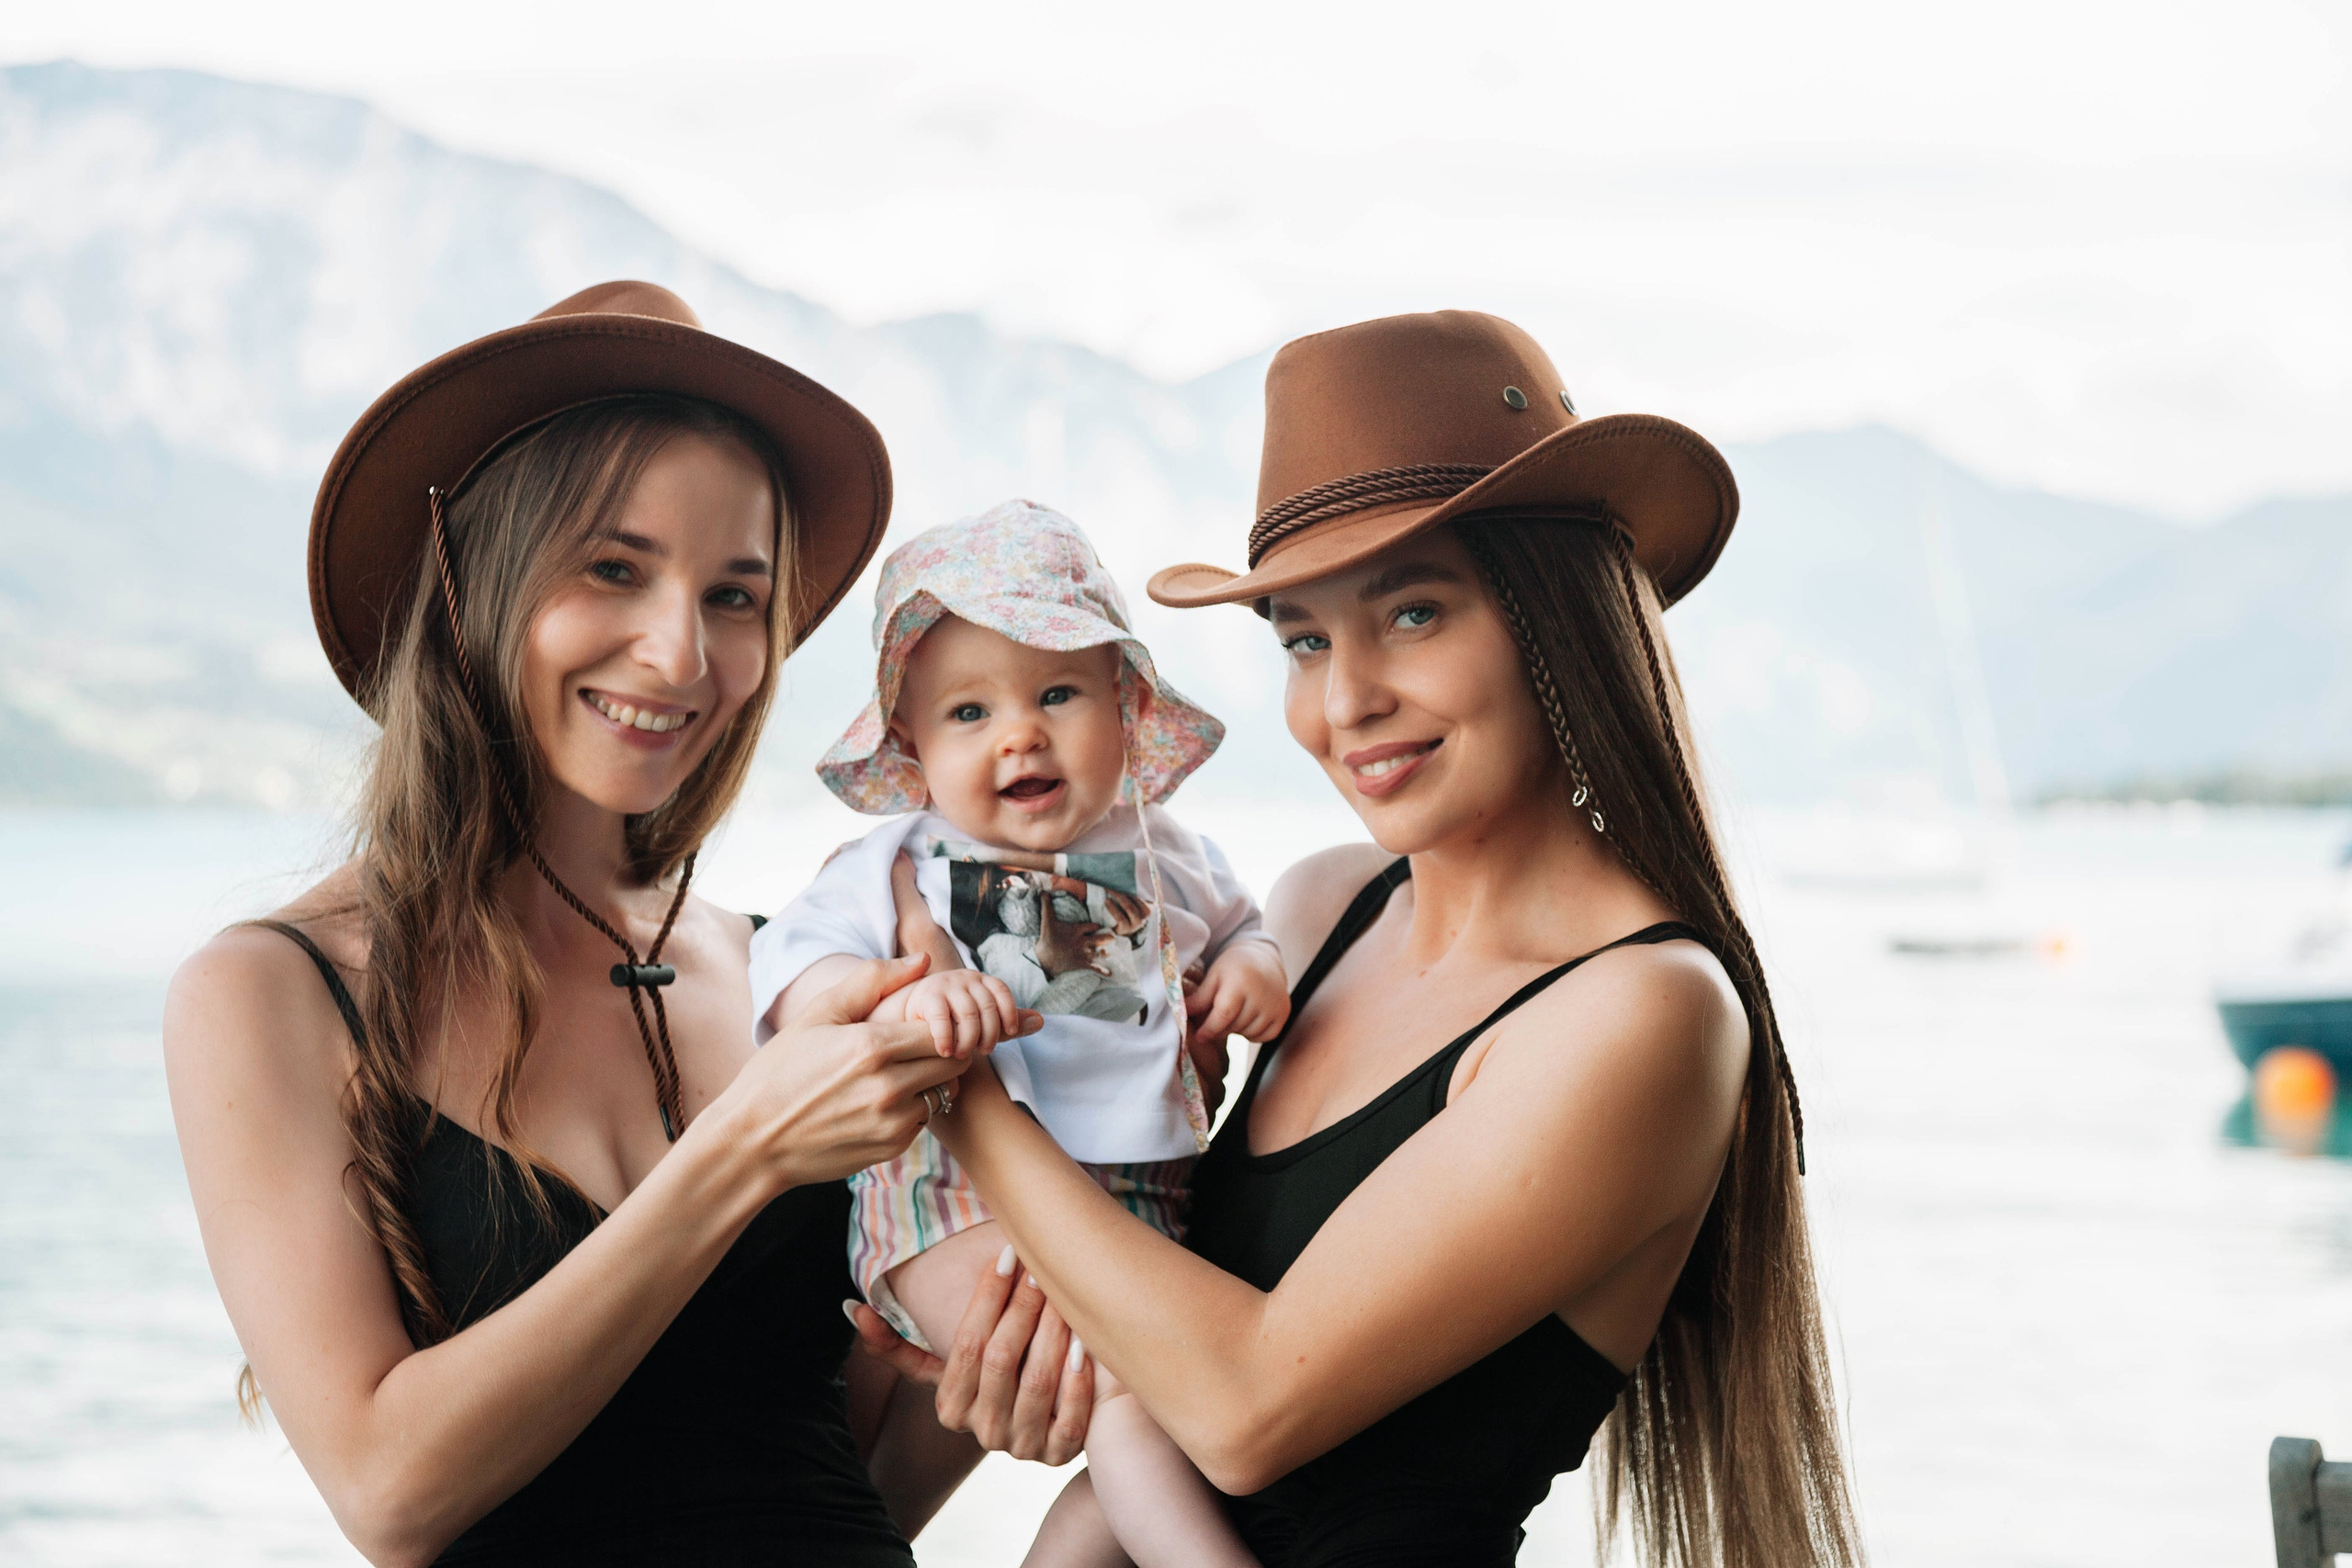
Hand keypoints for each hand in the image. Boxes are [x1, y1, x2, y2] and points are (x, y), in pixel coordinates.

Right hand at [718, 956, 1020, 1190]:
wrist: (753, 1141)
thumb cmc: (780, 1071)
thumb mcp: (818, 1014)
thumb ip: (873, 981)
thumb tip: (922, 960)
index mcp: (872, 1046)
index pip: (943, 1030)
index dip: (938, 1024)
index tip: (919, 1024)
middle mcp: (889, 1087)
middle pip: (953, 1063)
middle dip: (942, 1052)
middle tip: (914, 1048)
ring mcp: (892, 1122)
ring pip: (942, 1093)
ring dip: (929, 1082)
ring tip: (895, 1075)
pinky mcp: (890, 1148)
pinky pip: (922, 1121)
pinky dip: (911, 1110)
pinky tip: (879, 1102)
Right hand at [846, 1246, 1095, 1464]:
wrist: (1052, 1425)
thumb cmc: (999, 1377)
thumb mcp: (950, 1366)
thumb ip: (901, 1348)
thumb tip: (853, 1309)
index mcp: (950, 1408)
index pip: (966, 1346)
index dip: (987, 1299)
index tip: (1006, 1257)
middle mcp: (983, 1433)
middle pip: (1001, 1359)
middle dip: (1022, 1306)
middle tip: (1040, 1267)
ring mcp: (1021, 1447)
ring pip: (1036, 1383)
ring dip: (1052, 1333)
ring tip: (1064, 1294)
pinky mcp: (1059, 1456)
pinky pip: (1070, 1418)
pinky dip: (1078, 1379)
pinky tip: (1084, 1342)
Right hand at [874, 969, 1030, 1059]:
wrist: (903, 1017)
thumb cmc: (947, 1020)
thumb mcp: (979, 1020)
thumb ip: (1007, 1022)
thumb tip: (1041, 1021)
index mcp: (979, 980)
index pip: (1002, 993)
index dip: (1008, 1015)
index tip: (1004, 1037)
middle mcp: (964, 977)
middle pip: (988, 1007)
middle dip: (987, 1034)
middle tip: (980, 1053)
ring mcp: (945, 984)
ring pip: (970, 1015)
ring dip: (969, 1040)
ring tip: (961, 1056)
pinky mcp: (926, 997)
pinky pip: (944, 1019)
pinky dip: (948, 1038)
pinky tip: (945, 1052)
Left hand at [1187, 942, 1289, 1045]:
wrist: (1264, 960)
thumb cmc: (1233, 967)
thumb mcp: (1214, 976)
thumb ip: (1199, 998)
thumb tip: (1179, 1014)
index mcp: (1241, 982)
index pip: (1224, 1015)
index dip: (1209, 1029)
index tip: (1199, 1037)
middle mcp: (1262, 995)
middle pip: (1235, 1026)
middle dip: (1220, 1028)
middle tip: (1213, 1020)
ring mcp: (1276, 1005)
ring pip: (1248, 1033)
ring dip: (1236, 1030)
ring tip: (1232, 1014)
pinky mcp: (1283, 1014)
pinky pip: (1264, 1036)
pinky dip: (1253, 1033)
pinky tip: (1247, 1019)